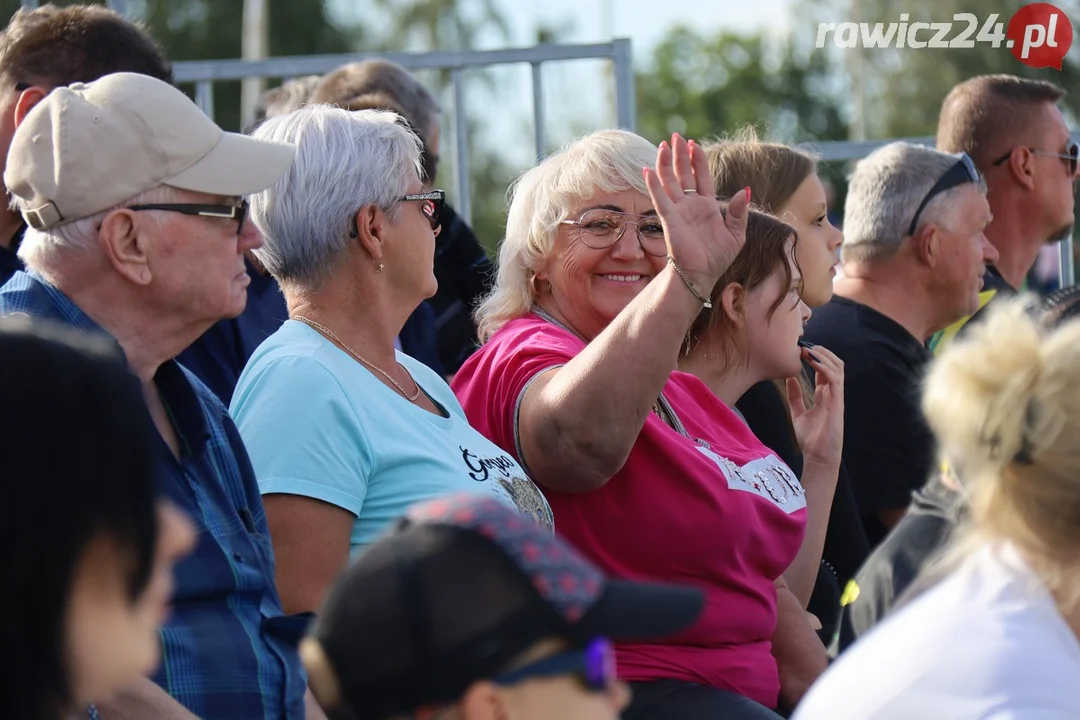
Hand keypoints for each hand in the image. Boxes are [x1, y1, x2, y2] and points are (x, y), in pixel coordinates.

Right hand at [643, 133, 747, 293]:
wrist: (702, 275)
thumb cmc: (718, 258)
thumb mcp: (736, 234)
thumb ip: (739, 211)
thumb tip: (745, 189)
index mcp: (706, 205)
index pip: (701, 176)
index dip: (697, 160)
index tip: (694, 144)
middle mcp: (690, 205)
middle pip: (683, 173)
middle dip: (679, 155)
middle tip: (675, 136)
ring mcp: (678, 211)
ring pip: (669, 182)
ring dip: (665, 163)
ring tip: (662, 145)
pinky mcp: (669, 220)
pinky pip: (660, 199)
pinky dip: (654, 184)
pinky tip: (648, 170)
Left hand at [786, 345, 844, 469]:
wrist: (818, 456)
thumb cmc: (811, 438)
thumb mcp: (798, 413)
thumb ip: (795, 396)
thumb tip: (789, 378)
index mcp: (824, 394)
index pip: (823, 369)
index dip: (813, 356)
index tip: (798, 349)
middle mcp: (832, 392)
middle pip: (834, 364)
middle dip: (821, 352)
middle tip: (804, 345)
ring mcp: (836, 396)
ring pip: (837, 368)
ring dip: (823, 356)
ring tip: (808, 350)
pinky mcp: (837, 402)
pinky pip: (835, 379)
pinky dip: (825, 368)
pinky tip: (813, 362)